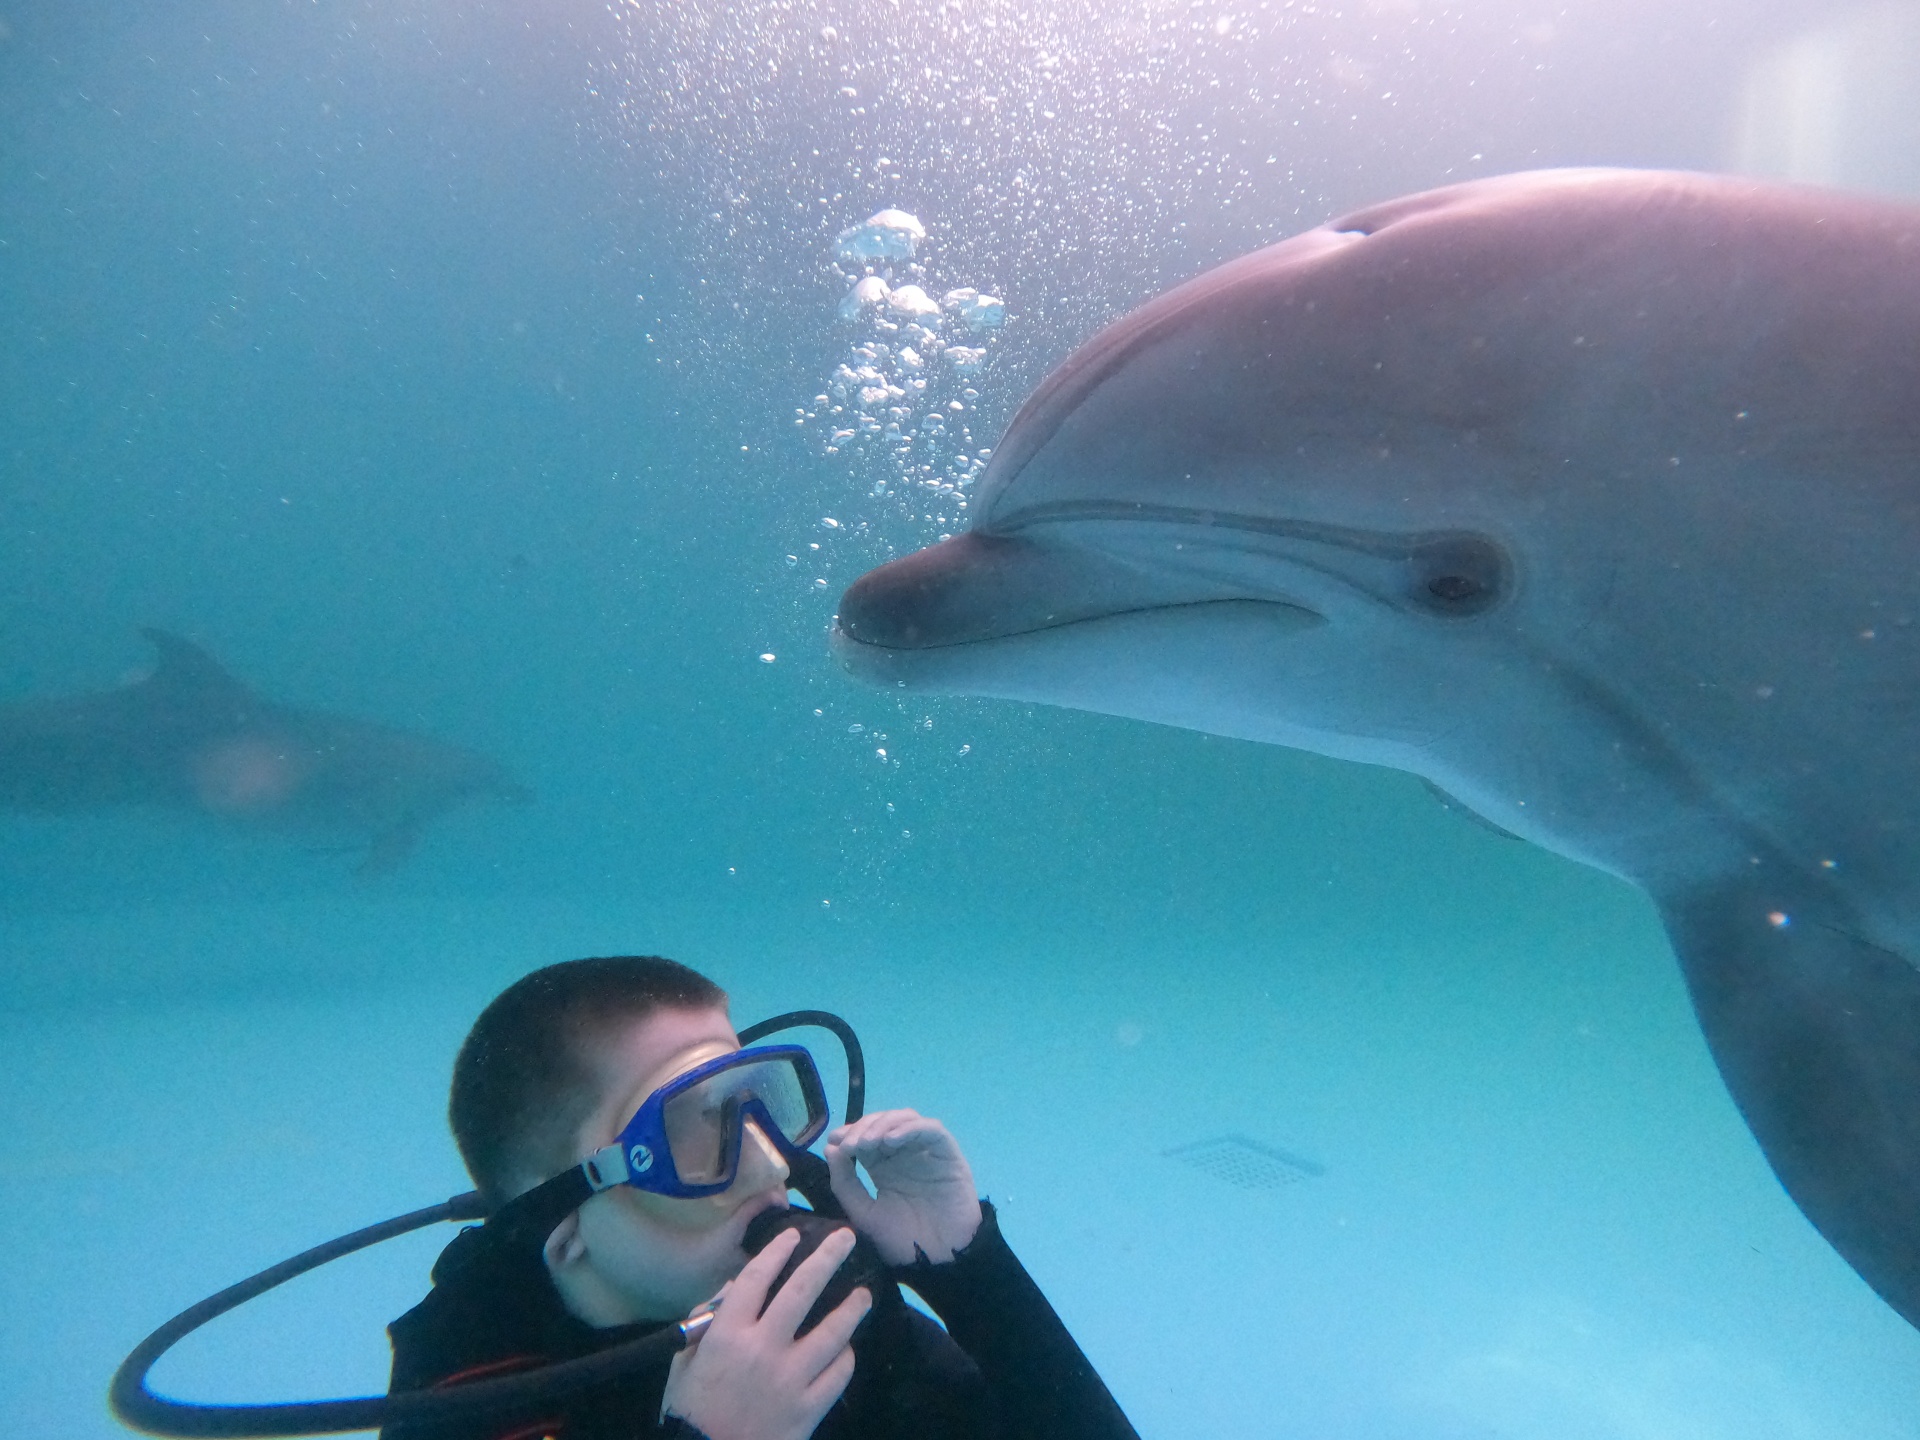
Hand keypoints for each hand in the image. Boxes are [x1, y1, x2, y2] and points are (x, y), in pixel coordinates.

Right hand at [661, 1226, 869, 1439]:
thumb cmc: (690, 1409)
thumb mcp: (685, 1360)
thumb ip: (709, 1321)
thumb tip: (736, 1287)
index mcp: (727, 1335)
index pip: (755, 1279)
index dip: (776, 1252)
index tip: (792, 1235)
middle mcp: (762, 1349)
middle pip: (802, 1291)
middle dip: (827, 1258)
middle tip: (847, 1238)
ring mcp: (789, 1380)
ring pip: (832, 1333)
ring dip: (852, 1309)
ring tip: (864, 1294)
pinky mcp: (807, 1410)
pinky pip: (837, 1376)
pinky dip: (845, 1358)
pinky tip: (847, 1348)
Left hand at [826, 1109, 982, 1265]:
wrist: (938, 1260)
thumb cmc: (902, 1241)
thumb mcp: (864, 1213)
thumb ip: (845, 1183)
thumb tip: (831, 1148)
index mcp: (883, 1167)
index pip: (865, 1137)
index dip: (849, 1133)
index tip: (834, 1141)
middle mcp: (904, 1154)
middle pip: (883, 1123)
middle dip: (863, 1128)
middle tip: (850, 1144)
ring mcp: (926, 1151)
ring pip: (905, 1118)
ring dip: (884, 1124)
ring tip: (868, 1142)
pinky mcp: (947, 1153)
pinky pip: (931, 1130)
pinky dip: (910, 1128)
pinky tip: (891, 1140)